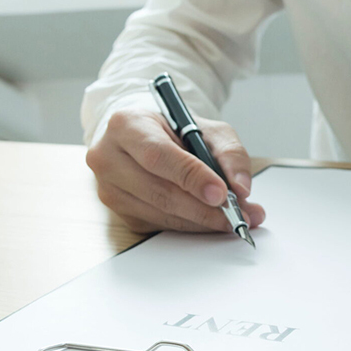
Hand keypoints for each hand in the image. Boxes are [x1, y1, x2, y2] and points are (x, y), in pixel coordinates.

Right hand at [86, 107, 265, 233]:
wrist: (144, 137)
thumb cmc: (174, 130)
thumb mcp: (207, 128)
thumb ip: (230, 153)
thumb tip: (241, 188)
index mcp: (126, 125)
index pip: (158, 156)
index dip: (191, 177)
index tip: (221, 193)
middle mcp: (108, 157)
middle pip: (159, 191)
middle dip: (204, 208)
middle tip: (239, 215)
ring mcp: (110, 189)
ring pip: (161, 214)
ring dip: (202, 222)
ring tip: (235, 219)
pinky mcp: (119, 212)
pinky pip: (159, 225)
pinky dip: (190, 226)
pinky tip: (210, 221)